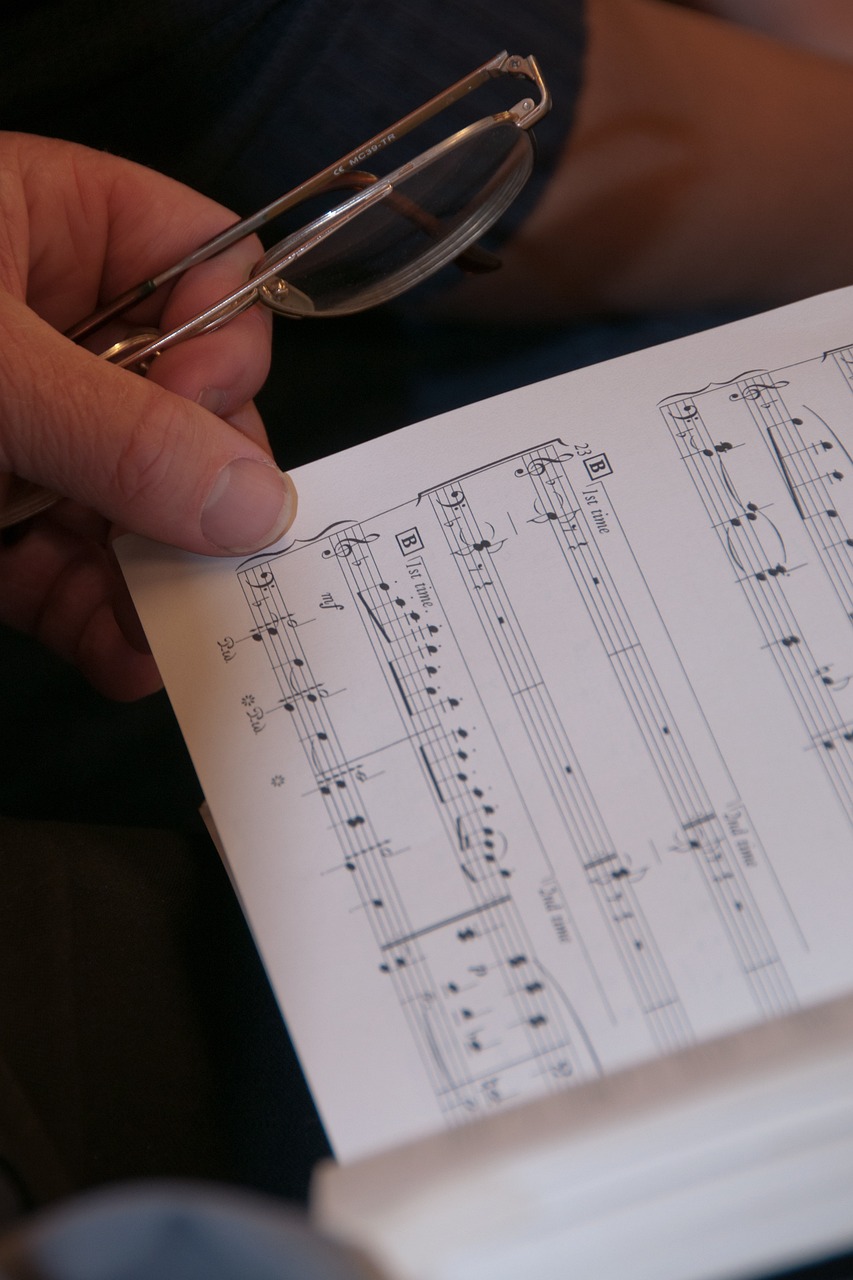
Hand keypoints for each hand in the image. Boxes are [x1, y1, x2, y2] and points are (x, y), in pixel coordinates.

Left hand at [0, 133, 294, 698]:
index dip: (223, 350)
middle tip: (207, 553)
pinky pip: (71, 569)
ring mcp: (30, 432)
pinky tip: (128, 657)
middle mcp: (56, 331)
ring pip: (136, 507)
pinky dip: (100, 619)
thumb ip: (117, 428)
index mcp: (56, 229)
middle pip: (192, 411)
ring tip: (177, 637)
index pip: (211, 273)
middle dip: (197, 493)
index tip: (190, 410)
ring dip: (157, 580)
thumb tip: (256, 504)